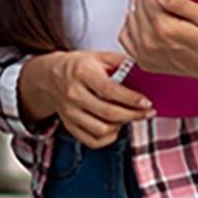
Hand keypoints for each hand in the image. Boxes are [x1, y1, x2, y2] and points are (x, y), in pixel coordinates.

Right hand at [16, 50, 153, 148]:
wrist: (50, 76)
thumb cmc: (79, 66)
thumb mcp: (98, 56)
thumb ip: (120, 61)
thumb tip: (143, 69)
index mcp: (82, 73)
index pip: (109, 90)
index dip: (131, 99)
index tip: (147, 102)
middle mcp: (73, 94)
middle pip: (108, 113)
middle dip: (133, 115)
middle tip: (147, 113)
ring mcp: (70, 113)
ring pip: (101, 130)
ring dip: (121, 126)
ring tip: (130, 117)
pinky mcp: (69, 126)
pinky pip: (91, 141)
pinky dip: (107, 139)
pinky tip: (115, 127)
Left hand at [119, 0, 197, 84]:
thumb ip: (179, 2)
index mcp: (165, 29)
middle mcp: (151, 43)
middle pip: (137, 7)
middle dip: (150, 2)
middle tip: (166, 7)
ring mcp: (145, 55)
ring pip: (130, 20)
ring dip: (141, 14)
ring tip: (159, 17)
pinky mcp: (143, 61)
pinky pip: (125, 38)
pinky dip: (132, 29)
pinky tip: (146, 28)